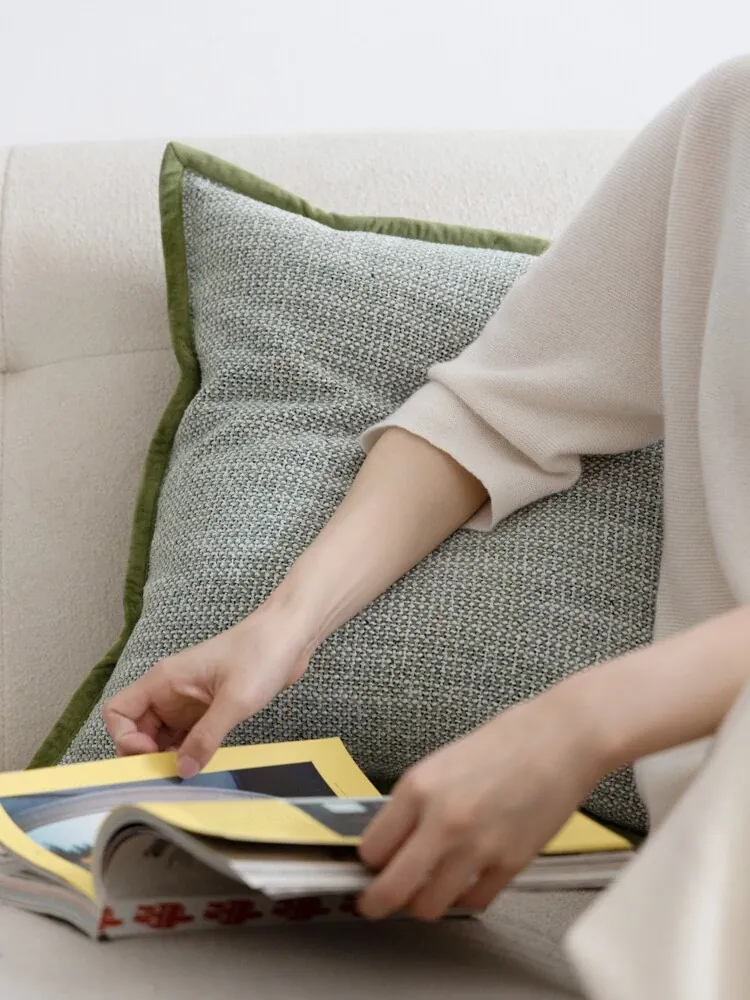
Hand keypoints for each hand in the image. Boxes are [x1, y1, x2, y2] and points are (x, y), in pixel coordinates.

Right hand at [102, 606, 312, 777]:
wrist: (290, 634)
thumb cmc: (262, 652)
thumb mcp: (235, 699)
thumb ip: (206, 736)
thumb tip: (183, 770)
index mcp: (164, 679)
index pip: (117, 711)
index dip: (124, 739)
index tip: (151, 755)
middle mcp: (170, 690)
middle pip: (137, 730)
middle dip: (147, 756)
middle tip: (170, 775)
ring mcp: (188, 700)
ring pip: (162, 737)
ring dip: (169, 757)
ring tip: (188, 774)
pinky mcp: (208, 708)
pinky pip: (186, 736)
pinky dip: (189, 752)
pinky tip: (203, 765)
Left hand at [356, 685, 606, 920]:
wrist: (563, 738)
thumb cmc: (509, 740)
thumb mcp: (444, 762)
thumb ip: (417, 801)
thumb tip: (394, 838)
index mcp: (419, 787)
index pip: (372, 848)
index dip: (368, 862)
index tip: (369, 866)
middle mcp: (443, 820)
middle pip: (391, 889)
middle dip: (378, 901)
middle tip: (375, 903)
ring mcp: (477, 846)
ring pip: (429, 906)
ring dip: (423, 902)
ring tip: (426, 889)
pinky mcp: (510, 864)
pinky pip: (473, 901)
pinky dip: (464, 896)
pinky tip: (465, 880)